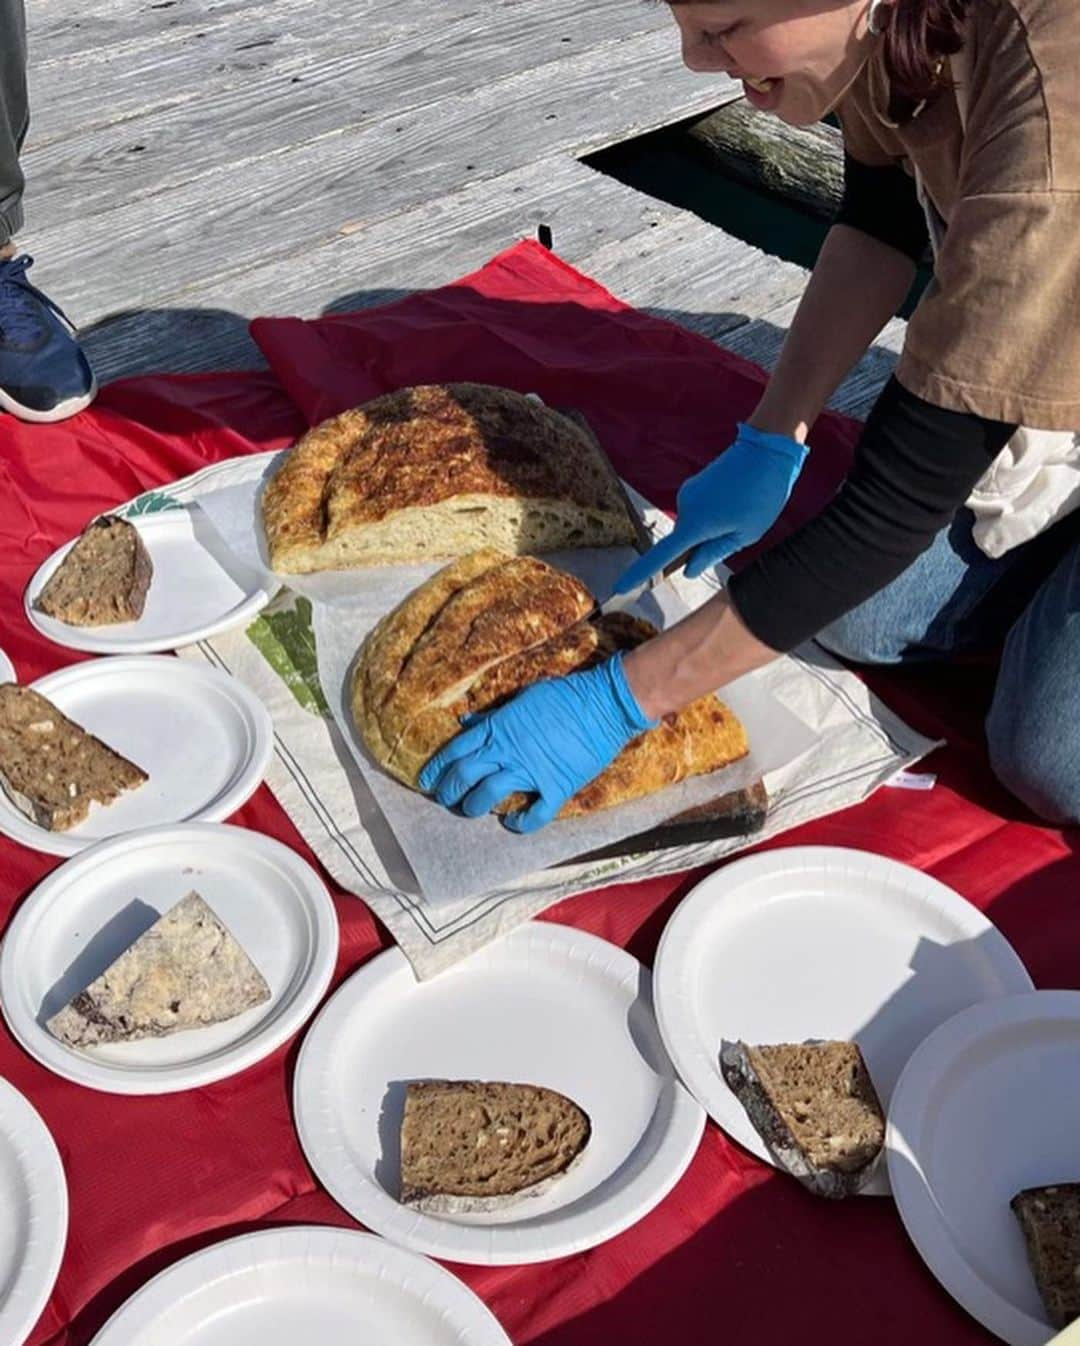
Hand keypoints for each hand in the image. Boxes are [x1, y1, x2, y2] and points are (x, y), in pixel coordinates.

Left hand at [417, 653, 656, 832]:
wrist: (604, 704)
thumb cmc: (563, 695)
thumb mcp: (522, 698)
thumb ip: (493, 714)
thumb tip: (468, 720)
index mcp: (498, 729)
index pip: (455, 751)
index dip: (437, 768)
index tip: (427, 781)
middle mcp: (507, 752)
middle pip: (464, 776)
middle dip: (448, 790)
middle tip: (444, 798)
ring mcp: (530, 772)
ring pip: (488, 796)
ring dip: (473, 806)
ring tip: (469, 810)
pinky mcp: (556, 787)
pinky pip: (534, 814)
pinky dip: (521, 823)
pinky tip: (512, 822)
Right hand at [614, 423, 807, 592]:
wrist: (767, 448)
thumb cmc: (762, 495)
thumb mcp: (745, 534)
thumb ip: (713, 554)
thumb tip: (688, 569)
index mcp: (695, 525)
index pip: (660, 556)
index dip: (639, 574)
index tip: (619, 588)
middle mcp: (684, 508)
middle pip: (684, 541)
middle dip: (704, 545)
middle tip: (738, 530)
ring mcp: (687, 494)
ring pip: (693, 525)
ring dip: (711, 527)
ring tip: (742, 510)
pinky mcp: (694, 485)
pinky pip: (697, 510)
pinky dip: (712, 514)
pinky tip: (736, 501)